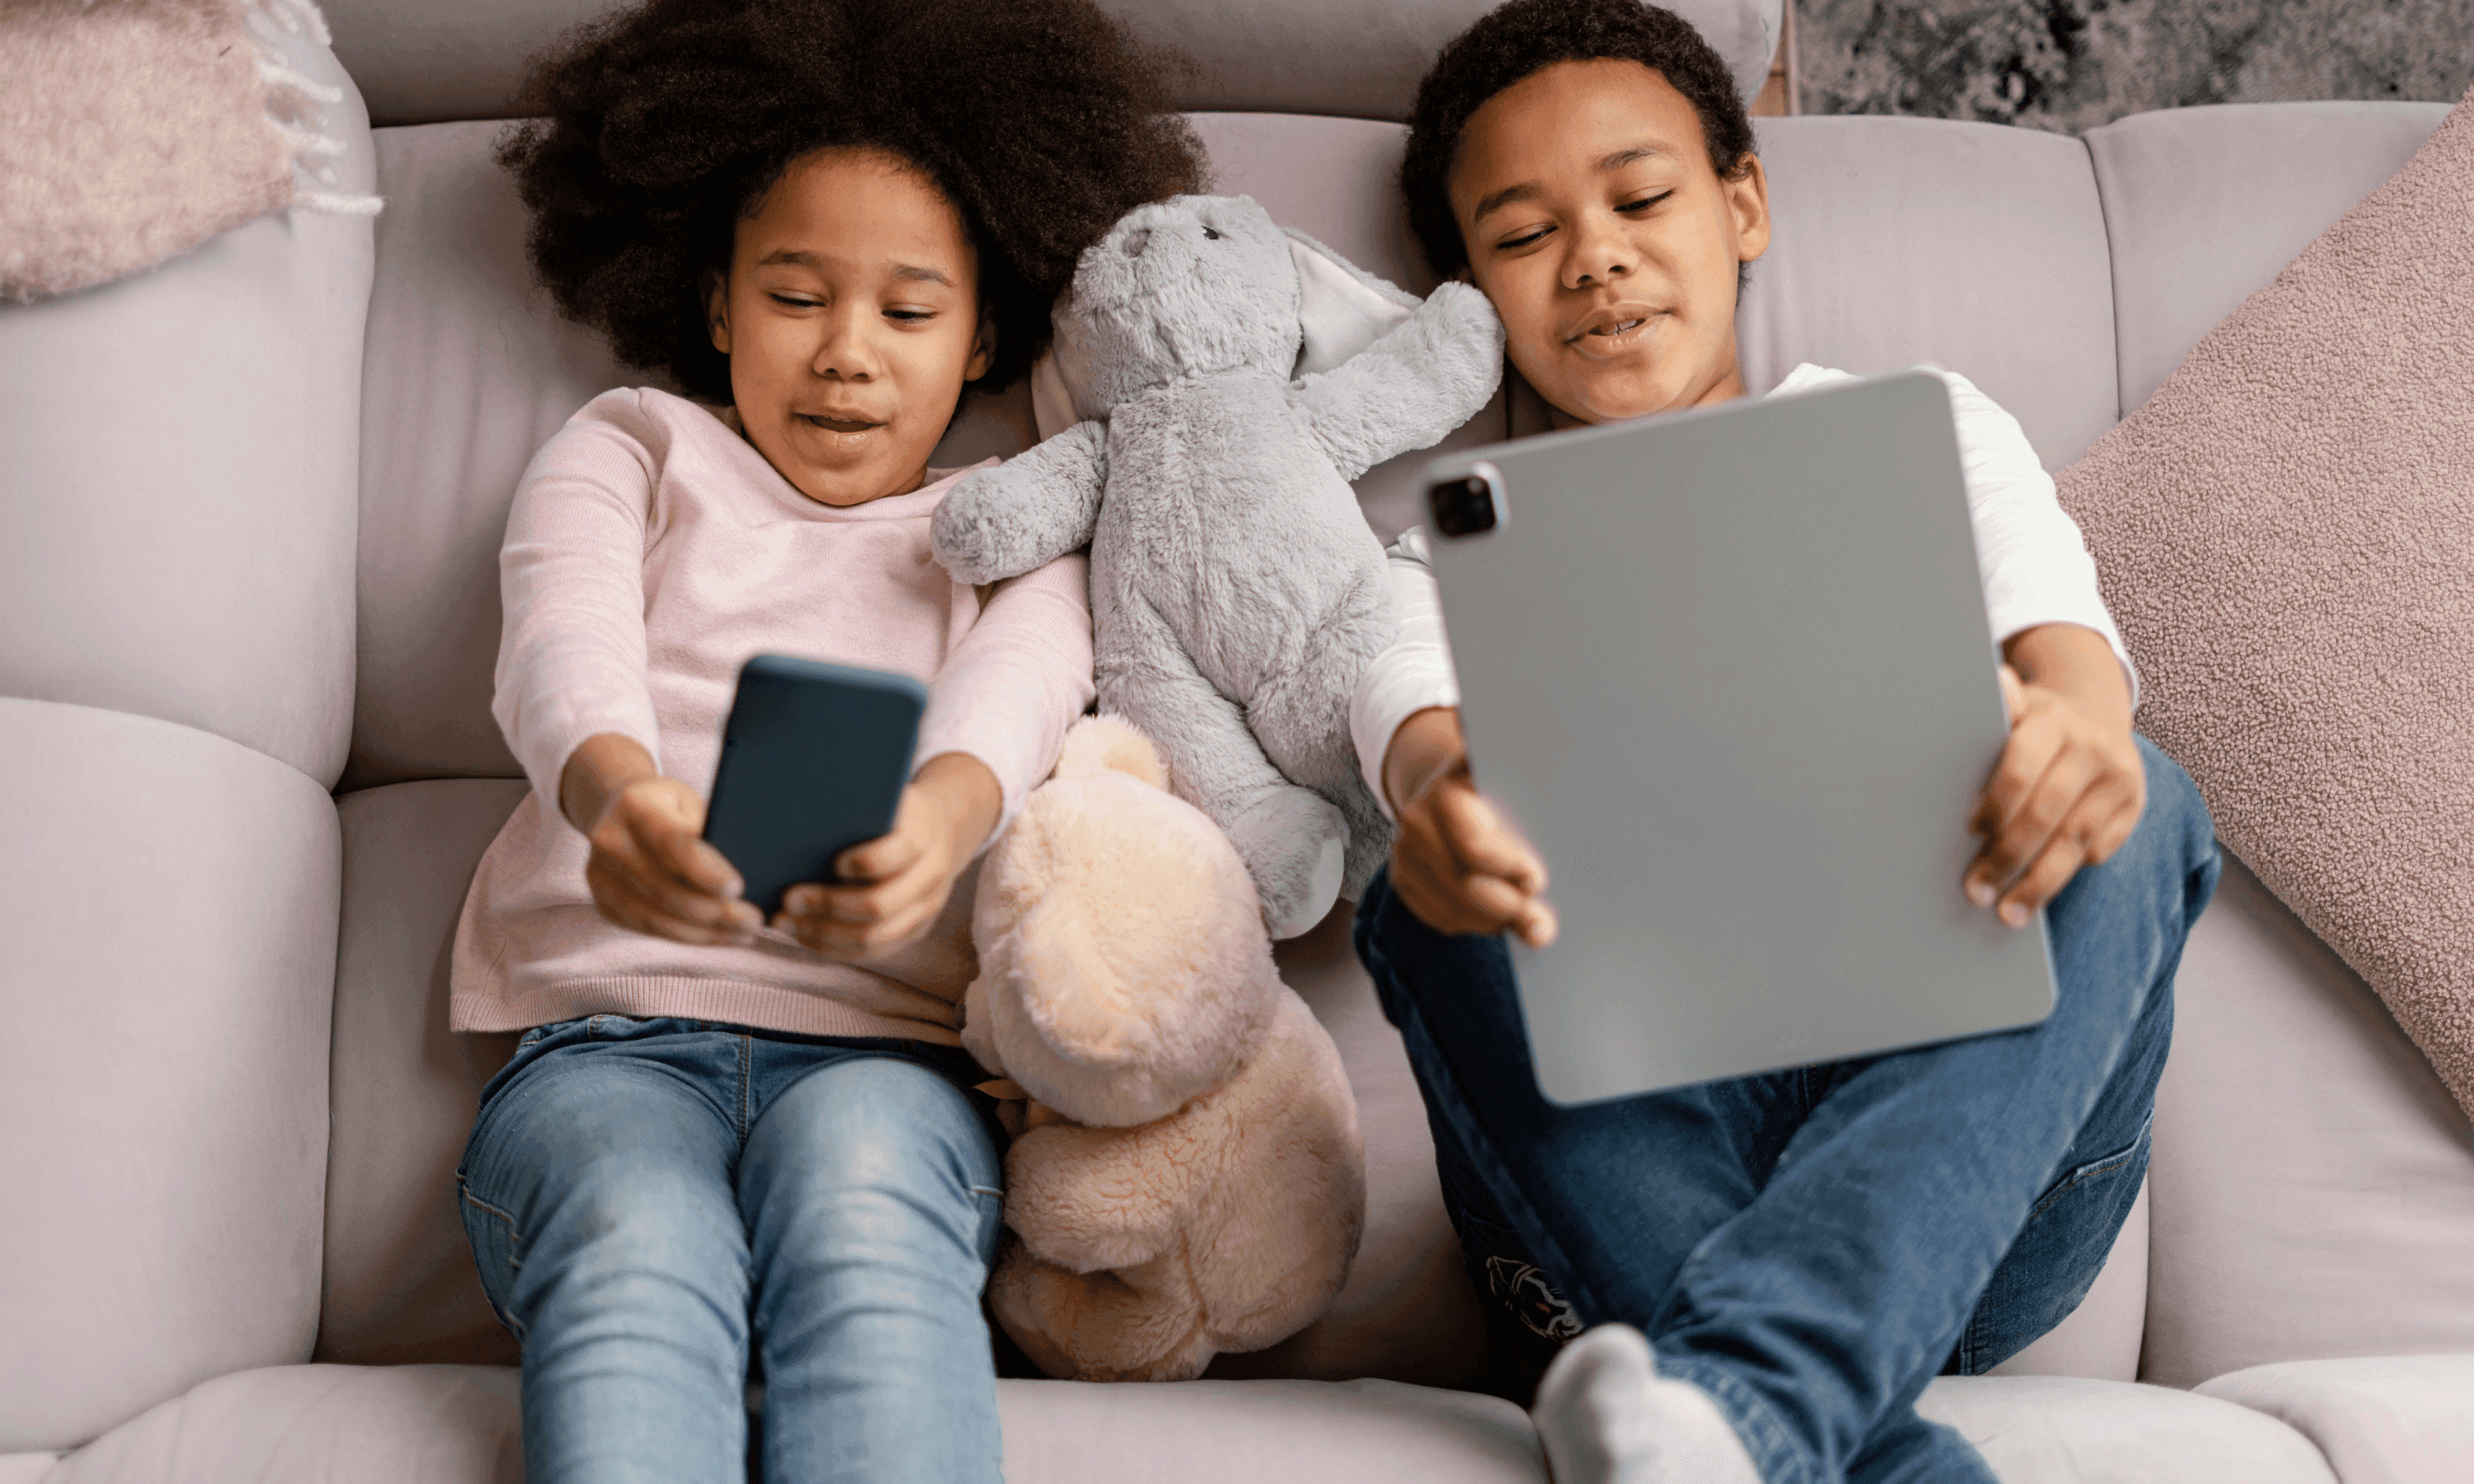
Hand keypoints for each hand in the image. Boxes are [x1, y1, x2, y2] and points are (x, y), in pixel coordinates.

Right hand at [562, 734, 762, 945]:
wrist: (612, 806)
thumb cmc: (667, 802)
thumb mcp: (689, 800)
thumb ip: (709, 830)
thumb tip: (748, 872)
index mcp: (636, 805)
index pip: (672, 844)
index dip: (705, 871)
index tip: (738, 889)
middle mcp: (610, 841)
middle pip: (667, 890)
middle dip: (716, 912)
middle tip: (754, 921)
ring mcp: (601, 876)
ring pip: (659, 918)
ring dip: (706, 933)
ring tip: (744, 934)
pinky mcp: (603, 901)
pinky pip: (650, 928)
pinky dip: (688, 937)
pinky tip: (718, 935)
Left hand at [772, 752, 1000, 958]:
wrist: (942, 828)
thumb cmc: (896, 808)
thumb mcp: (887, 794)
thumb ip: (856, 802)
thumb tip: (795, 801)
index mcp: (924, 835)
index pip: (895, 856)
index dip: (863, 864)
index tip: (833, 862)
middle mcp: (930, 876)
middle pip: (879, 905)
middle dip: (828, 906)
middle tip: (789, 899)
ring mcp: (925, 909)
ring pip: (873, 937)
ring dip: (823, 934)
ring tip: (785, 922)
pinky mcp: (914, 930)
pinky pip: (871, 952)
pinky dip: (833, 948)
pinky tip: (802, 935)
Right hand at [1383, 707, 1556, 946]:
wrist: (1441, 786)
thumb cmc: (1490, 779)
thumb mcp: (1507, 767)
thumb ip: (1531, 774)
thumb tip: (1568, 774)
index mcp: (1447, 793)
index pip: (1474, 846)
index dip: (1509, 869)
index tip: (1537, 881)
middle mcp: (1417, 822)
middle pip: (1464, 886)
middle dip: (1510, 910)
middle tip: (1542, 926)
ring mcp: (1404, 854)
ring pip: (1453, 909)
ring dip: (1493, 922)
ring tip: (1524, 919)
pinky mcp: (1402, 879)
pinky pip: (1440, 918)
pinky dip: (1472, 924)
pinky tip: (1495, 915)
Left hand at [1965, 624, 2144, 926]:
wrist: (2095, 715)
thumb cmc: (2035, 723)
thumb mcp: (2015, 709)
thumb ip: (1997, 709)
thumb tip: (1992, 685)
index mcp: (2053, 720)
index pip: (2020, 768)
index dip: (1994, 805)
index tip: (1971, 832)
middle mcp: (2093, 746)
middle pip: (2046, 813)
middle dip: (2008, 856)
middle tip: (1977, 890)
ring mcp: (2120, 778)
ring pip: (2074, 841)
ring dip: (2038, 883)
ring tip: (2007, 913)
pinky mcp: (2136, 805)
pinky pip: (2098, 849)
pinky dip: (2067, 870)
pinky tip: (2039, 889)